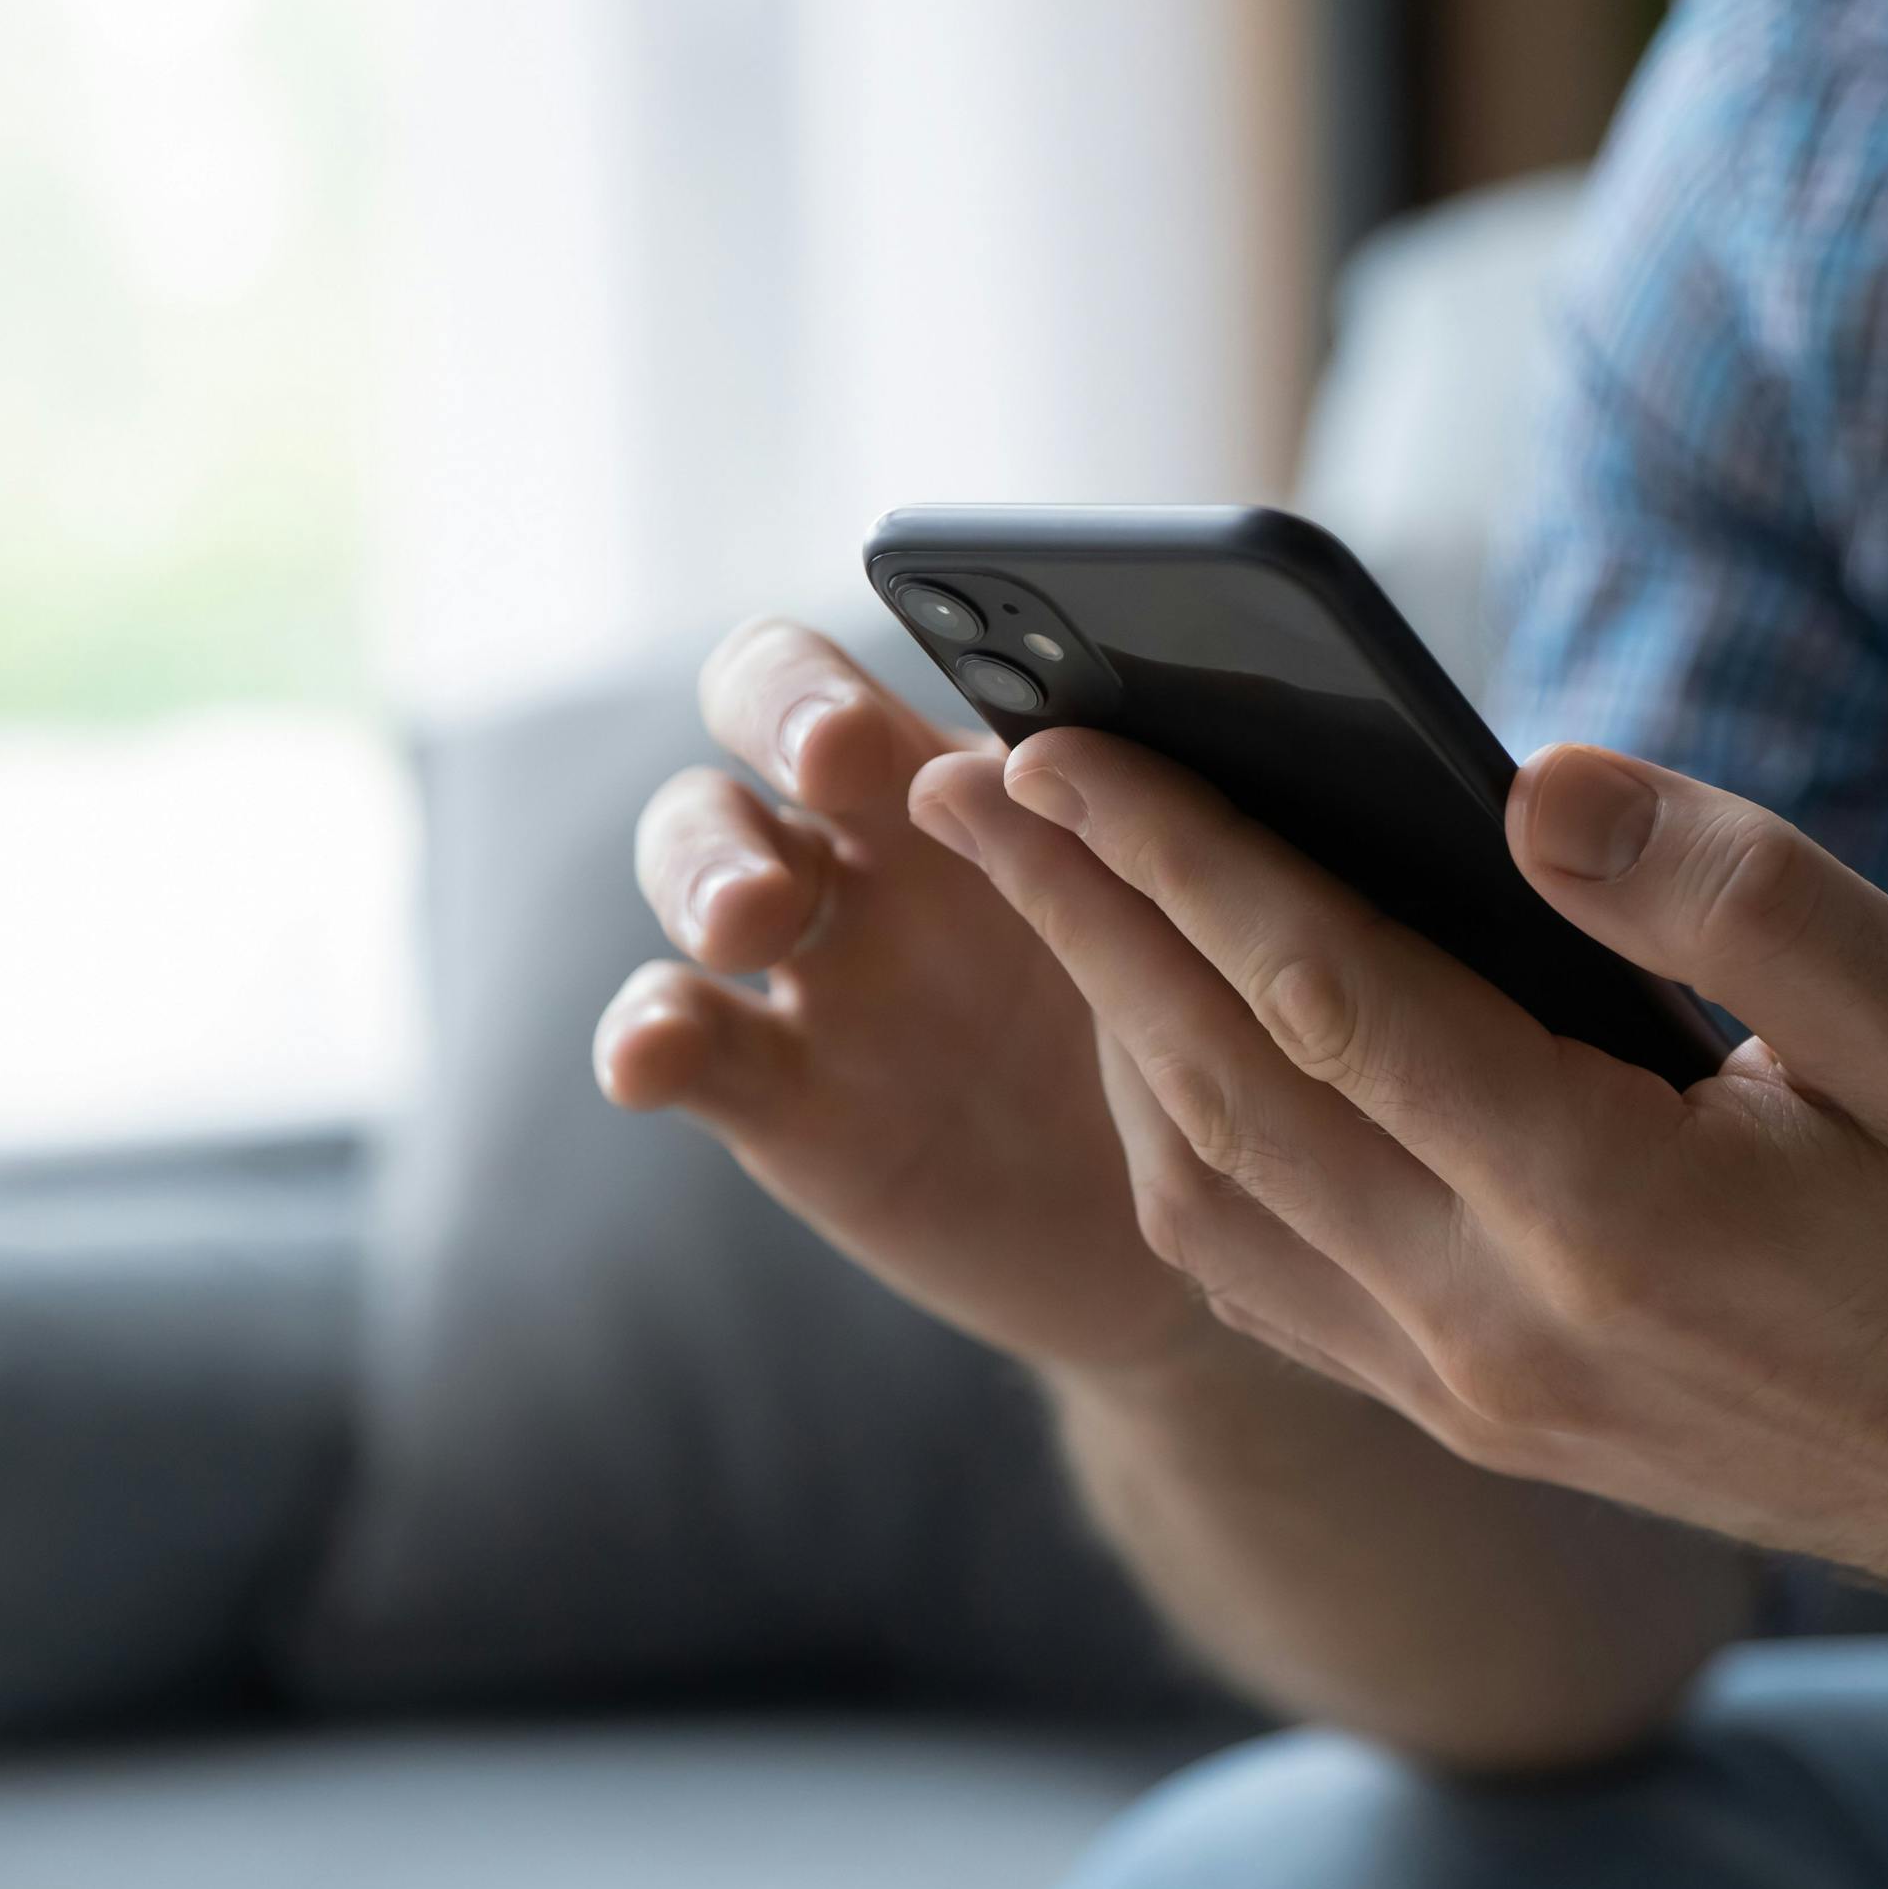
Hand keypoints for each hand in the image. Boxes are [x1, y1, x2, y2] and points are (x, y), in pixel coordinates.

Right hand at [593, 621, 1209, 1380]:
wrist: (1215, 1219)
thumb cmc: (1221, 1027)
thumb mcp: (1211, 924)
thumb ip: (1180, 831)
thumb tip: (1239, 734)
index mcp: (973, 774)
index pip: (844, 670)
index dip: (813, 686)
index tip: (850, 744)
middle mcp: (873, 844)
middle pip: (749, 727)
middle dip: (764, 731)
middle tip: (823, 778)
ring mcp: (814, 969)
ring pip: (698, 865)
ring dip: (703, 871)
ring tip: (750, 922)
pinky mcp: (782, 1098)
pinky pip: (684, 1045)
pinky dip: (648, 1040)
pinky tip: (656, 1061)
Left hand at [908, 729, 1887, 1613]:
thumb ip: (1735, 898)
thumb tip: (1532, 781)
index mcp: (1607, 1217)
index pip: (1323, 1000)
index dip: (1174, 858)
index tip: (1055, 742)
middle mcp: (1497, 1329)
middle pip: (1220, 1092)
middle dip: (1078, 924)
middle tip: (957, 783)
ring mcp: (1469, 1396)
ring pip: (1213, 1201)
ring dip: (1105, 1036)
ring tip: (1037, 894)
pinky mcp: (1473, 1421)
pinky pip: (1264, 1281)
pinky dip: (1182, 1151)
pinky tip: (1161, 1055)